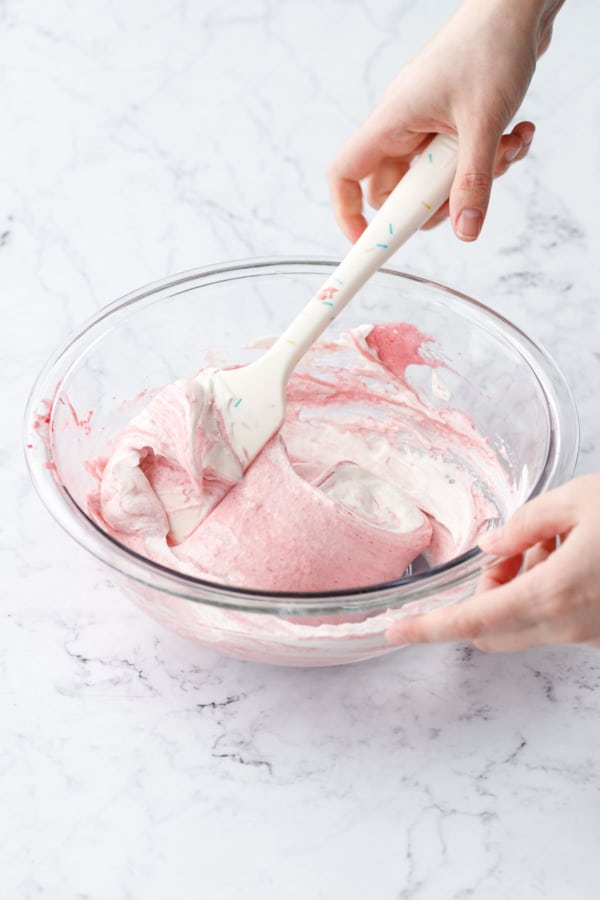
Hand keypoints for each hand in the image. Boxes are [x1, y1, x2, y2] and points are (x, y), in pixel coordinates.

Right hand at [328, 0, 563, 242]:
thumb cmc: (490, 46)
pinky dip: (491, 158)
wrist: (518, 7)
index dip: (348, 215)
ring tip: (505, 148)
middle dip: (436, 201)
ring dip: (474, 178)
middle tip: (465, 193)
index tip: (370, 244)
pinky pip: (461, 162)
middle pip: (397, 191)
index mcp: (392, 122)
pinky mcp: (453, 124)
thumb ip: (473, 182)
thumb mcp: (483, 124)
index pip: (345, 176)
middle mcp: (403, 127)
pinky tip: (516, 133)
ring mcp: (428, 126)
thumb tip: (465, 231)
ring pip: (436, 181)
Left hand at [387, 474, 599, 651]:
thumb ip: (526, 523)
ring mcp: (590, 636)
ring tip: (553, 541)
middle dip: (482, 593)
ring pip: (525, 626)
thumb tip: (492, 545)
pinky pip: (558, 624)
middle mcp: (569, 626)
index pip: (472, 621)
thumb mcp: (581, 500)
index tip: (396, 629)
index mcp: (553, 593)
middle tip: (507, 548)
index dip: (428, 627)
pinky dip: (549, 596)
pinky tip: (572, 555)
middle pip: (492, 630)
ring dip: (518, 591)